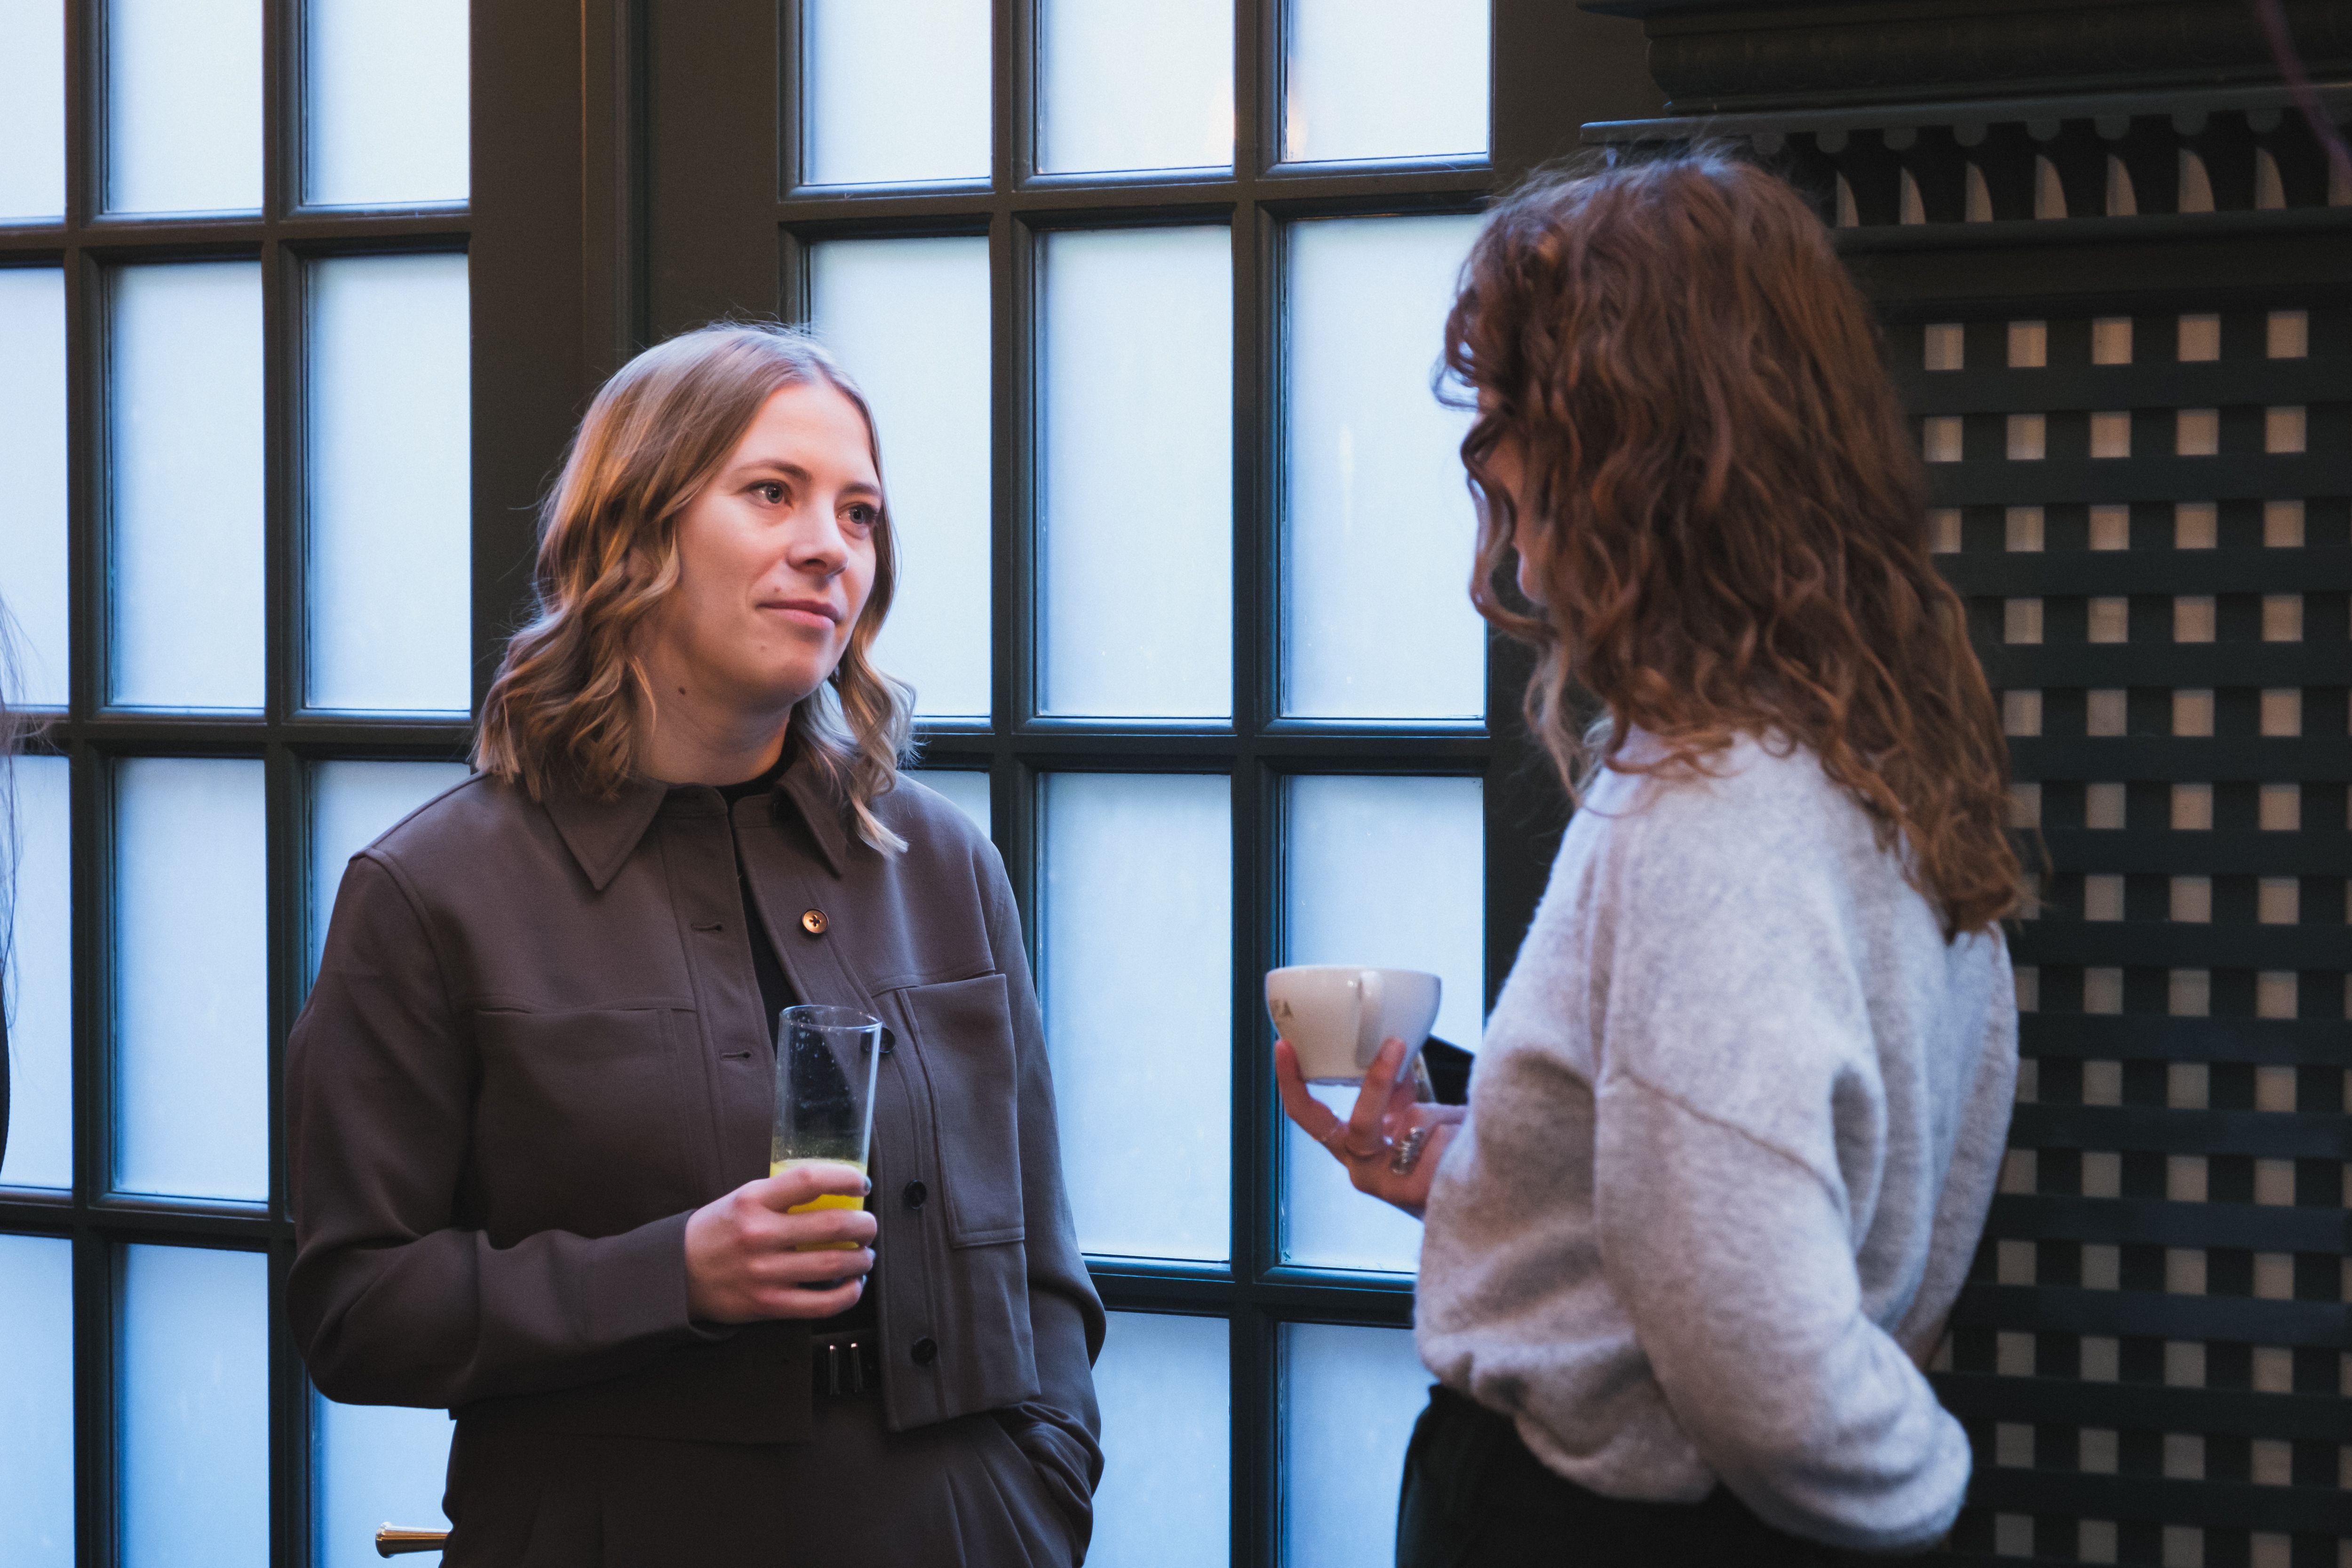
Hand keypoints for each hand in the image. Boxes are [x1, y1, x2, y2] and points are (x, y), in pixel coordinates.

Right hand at [684, 1165, 877, 1322]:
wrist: (676, 1273)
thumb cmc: (718, 1232)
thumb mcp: (742, 1199)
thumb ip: (782, 1194)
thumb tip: (835, 1190)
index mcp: (753, 1200)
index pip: (811, 1180)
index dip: (847, 1178)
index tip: (863, 1183)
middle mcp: (759, 1234)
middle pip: (833, 1224)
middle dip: (865, 1225)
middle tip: (869, 1226)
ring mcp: (764, 1272)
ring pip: (834, 1265)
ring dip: (862, 1259)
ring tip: (865, 1255)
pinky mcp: (768, 1304)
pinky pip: (821, 1304)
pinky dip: (848, 1294)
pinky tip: (854, 1285)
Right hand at [1274, 1037, 1463, 1217]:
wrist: (1473, 1201)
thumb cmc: (1437, 1162)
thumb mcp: (1407, 1124)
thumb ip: (1394, 1096)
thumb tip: (1391, 1051)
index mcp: (1353, 1152)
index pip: (1310, 1119)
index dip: (1291, 1084)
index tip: (1284, 1048)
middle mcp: (1364, 1172)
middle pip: (1360, 1122)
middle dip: (1377, 1082)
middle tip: (1394, 1044)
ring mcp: (1390, 1186)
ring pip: (1417, 1120)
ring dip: (1444, 1116)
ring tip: (1456, 1135)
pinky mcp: (1420, 1191)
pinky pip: (1442, 1136)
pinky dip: (1458, 1131)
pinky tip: (1463, 1150)